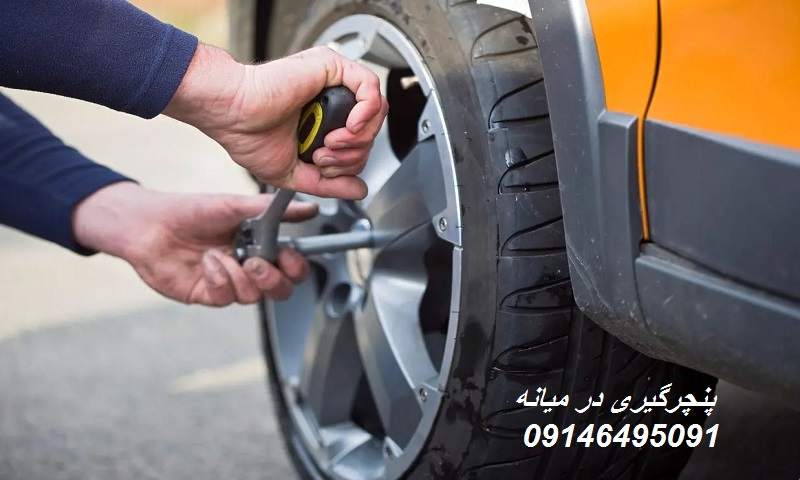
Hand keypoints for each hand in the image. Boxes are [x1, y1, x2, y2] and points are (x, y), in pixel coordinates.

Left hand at [73, 182, 317, 305]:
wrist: (148, 224)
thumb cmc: (190, 211)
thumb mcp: (235, 206)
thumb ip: (273, 210)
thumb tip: (309, 207)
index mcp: (260, 245)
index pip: (291, 266)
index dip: (296, 267)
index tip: (288, 256)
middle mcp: (247, 266)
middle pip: (280, 290)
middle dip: (273, 279)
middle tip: (256, 262)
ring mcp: (228, 282)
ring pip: (254, 296)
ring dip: (239, 275)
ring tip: (220, 254)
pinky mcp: (208, 294)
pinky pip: (226, 297)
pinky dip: (218, 278)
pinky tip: (206, 262)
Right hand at [165, 44, 387, 199]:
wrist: (231, 115)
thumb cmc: (248, 135)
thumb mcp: (297, 172)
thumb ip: (331, 183)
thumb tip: (360, 190)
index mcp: (323, 117)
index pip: (360, 140)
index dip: (351, 161)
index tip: (323, 166)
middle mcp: (330, 97)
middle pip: (371, 128)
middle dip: (354, 154)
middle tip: (324, 157)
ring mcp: (332, 80)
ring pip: (376, 110)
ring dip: (358, 138)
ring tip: (329, 144)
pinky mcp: (330, 66)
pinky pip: (370, 87)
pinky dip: (366, 112)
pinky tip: (347, 127)